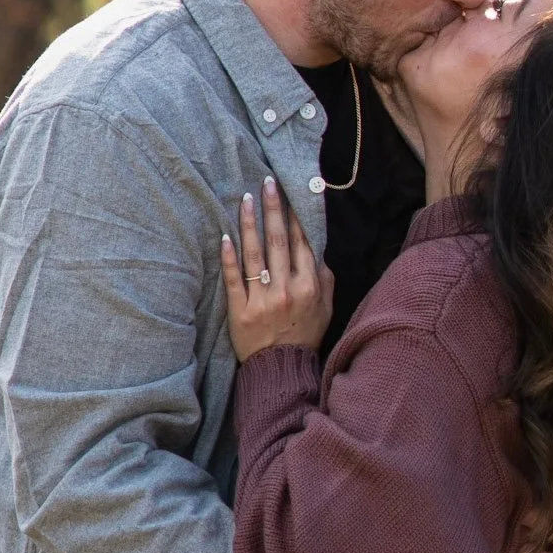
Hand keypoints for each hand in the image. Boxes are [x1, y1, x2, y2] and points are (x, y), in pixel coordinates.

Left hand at [221, 177, 333, 360]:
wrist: (280, 369)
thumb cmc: (304, 335)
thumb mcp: (326, 309)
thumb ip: (325, 279)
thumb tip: (319, 250)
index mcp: (309, 286)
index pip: (302, 243)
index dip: (296, 216)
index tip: (290, 192)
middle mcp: (286, 290)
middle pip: (279, 241)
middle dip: (273, 209)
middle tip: (267, 183)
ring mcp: (262, 300)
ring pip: (254, 255)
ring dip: (250, 224)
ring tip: (245, 199)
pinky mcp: (240, 311)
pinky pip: (234, 279)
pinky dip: (229, 257)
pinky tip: (225, 236)